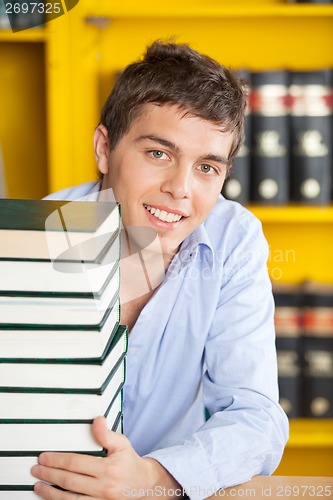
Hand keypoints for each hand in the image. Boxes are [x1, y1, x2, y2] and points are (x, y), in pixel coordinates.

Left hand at [31, 416, 181, 498]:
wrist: (145, 487)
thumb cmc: (130, 463)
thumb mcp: (122, 444)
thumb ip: (106, 434)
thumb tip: (97, 420)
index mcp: (109, 468)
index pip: (76, 463)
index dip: (57, 459)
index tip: (44, 457)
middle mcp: (104, 487)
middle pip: (69, 481)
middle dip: (49, 474)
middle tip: (36, 469)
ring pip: (70, 499)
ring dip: (50, 493)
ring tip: (38, 486)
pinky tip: (52, 499)